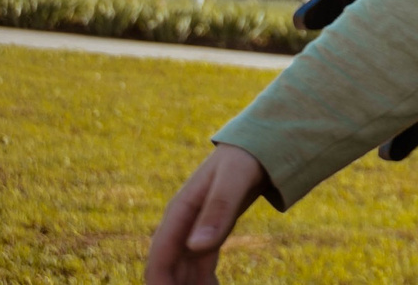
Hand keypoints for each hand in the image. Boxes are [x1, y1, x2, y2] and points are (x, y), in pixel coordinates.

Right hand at [146, 144, 266, 284]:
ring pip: (184, 272)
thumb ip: (218, 209)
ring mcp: (193, 232)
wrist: (257, 146)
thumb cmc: (245, 157)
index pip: (160, 259)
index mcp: (179, 213)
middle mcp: (181, 227)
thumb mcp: (234, 179)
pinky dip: (204, 284)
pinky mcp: (208, 237)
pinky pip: (200, 268)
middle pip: (170, 270)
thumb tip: (195, 247)